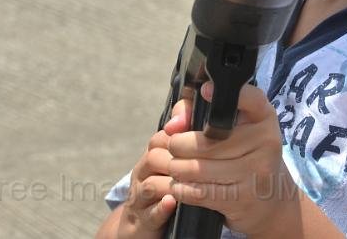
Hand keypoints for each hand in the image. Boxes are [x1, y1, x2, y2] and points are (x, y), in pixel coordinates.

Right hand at [114, 100, 192, 238]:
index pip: (163, 138)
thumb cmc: (165, 189)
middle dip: (177, 160)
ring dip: (171, 183)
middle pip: (154, 157)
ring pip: (150, 184)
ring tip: (190, 182)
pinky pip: (150, 213)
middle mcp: (143, 173)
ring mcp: (140, 198)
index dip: (182, 138)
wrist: (140, 225)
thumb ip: (188, 144)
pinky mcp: (142, 221)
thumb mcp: (175, 165)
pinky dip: (162, 208)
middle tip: (203, 162)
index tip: (205, 139)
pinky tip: (173, 202)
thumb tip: (207, 121)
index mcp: (152, 156)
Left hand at [166, 81, 299, 236]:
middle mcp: (265, 142)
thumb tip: (172, 125)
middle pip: (205, 141)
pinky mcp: (242, 198)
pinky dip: (181, 188)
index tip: (205, 90)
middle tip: (171, 147)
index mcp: (264, 118)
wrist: (271, 200)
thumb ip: (197, 113)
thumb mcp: (234, 128)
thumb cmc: (244, 155)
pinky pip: (198, 192)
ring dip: (175, 167)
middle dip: (177, 144)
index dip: (224, 94)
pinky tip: (178, 184)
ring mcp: (256, 172)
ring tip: (171, 165)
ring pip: (197, 168)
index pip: (251, 99)